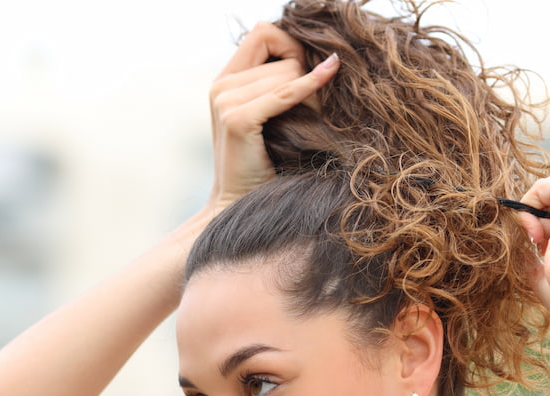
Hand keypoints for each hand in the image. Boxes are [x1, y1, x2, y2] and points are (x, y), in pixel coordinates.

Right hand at [205, 22, 339, 211]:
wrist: (240, 207)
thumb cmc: (263, 167)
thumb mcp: (267, 120)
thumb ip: (276, 85)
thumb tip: (323, 56)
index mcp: (223, 82)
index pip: (262, 33)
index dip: (289, 43)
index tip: (305, 69)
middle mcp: (220, 87)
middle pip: (279, 50)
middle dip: (303, 71)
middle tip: (313, 105)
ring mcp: (226, 101)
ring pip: (286, 71)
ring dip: (308, 92)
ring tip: (306, 122)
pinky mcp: (238, 119)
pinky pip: (285, 91)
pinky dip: (309, 84)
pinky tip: (329, 75)